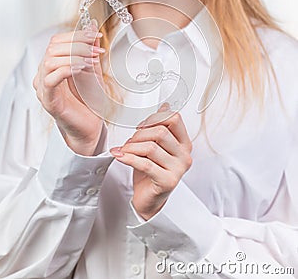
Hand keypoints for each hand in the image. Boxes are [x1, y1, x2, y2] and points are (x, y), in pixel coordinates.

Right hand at [33, 21, 105, 155]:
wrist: (90, 127)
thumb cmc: (89, 101)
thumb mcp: (92, 68)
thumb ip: (90, 48)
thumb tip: (92, 25)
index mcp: (52, 65)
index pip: (56, 41)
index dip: (76, 35)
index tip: (96, 37)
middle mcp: (44, 75)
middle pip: (52, 48)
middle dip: (77, 45)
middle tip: (97, 50)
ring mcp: (44, 88)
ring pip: (50, 60)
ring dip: (74, 56)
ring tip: (92, 61)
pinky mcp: (49, 101)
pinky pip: (50, 79)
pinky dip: (67, 69)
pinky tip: (82, 69)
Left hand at [110, 104, 191, 219]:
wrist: (148, 199)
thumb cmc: (151, 171)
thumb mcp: (155, 145)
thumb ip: (160, 126)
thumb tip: (165, 106)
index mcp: (184, 143)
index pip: (174, 119)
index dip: (154, 118)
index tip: (140, 126)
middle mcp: (185, 155)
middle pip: (161, 132)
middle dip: (139, 134)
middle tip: (128, 141)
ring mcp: (178, 169)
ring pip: (151, 148)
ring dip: (131, 146)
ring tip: (123, 150)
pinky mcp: (167, 181)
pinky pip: (145, 164)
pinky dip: (128, 158)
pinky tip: (119, 156)